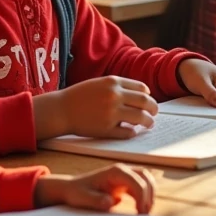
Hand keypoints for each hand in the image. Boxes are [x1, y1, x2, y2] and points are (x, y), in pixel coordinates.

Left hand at [34, 165, 154, 213]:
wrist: (72, 189)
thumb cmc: (77, 193)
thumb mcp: (83, 198)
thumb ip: (96, 200)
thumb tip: (111, 202)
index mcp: (114, 172)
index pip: (135, 180)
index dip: (141, 195)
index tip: (140, 212)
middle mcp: (121, 170)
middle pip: (145, 175)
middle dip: (149, 193)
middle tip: (145, 212)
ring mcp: (124, 176)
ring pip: (145, 179)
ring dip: (149, 193)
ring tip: (146, 211)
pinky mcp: (124, 183)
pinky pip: (141, 185)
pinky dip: (145, 195)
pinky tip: (141, 209)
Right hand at [44, 76, 158, 138]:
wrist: (61, 109)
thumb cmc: (81, 96)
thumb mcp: (100, 83)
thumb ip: (119, 87)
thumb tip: (143, 95)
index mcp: (113, 82)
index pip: (142, 88)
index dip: (147, 96)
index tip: (148, 101)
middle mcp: (115, 96)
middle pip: (145, 102)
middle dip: (154, 108)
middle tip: (154, 113)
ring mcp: (111, 113)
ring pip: (141, 118)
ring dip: (148, 122)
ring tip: (148, 123)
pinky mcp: (107, 129)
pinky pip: (128, 132)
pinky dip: (132, 132)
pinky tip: (131, 131)